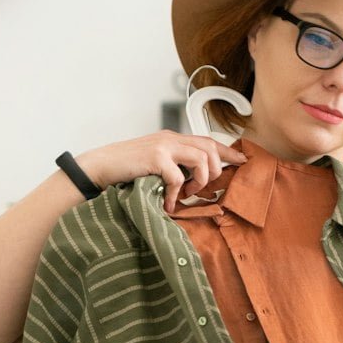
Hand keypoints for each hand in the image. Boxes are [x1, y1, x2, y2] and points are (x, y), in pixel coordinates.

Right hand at [77, 129, 246, 215]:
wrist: (99, 167)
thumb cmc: (124, 170)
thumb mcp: (152, 163)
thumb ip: (171, 166)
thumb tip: (190, 182)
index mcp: (172, 139)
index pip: (207, 140)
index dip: (228, 151)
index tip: (243, 160)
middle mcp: (171, 138)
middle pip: (210, 148)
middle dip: (214, 171)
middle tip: (202, 189)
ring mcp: (164, 146)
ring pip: (202, 159)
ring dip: (199, 181)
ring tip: (185, 194)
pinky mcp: (156, 157)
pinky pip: (178, 177)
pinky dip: (176, 194)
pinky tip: (167, 203)